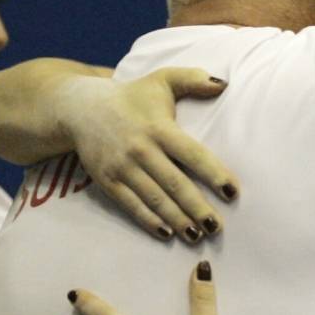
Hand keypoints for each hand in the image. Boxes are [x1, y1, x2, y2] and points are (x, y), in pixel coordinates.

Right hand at [59, 68, 240, 241]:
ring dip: (177, 219)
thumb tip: (225, 84)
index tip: (232, 191)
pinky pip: (131, 205)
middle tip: (217, 226)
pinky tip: (167, 234)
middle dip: (197, 207)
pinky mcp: (107, 181)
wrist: (82, 108)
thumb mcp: (162, 80)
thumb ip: (193, 79)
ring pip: (155, 199)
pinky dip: (149, 221)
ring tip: (198, 236)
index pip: (192, 154)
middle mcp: (141, 149)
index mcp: (159, 128)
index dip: (213, 173)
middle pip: (175, 183)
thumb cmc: (132, 96)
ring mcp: (123, 167)